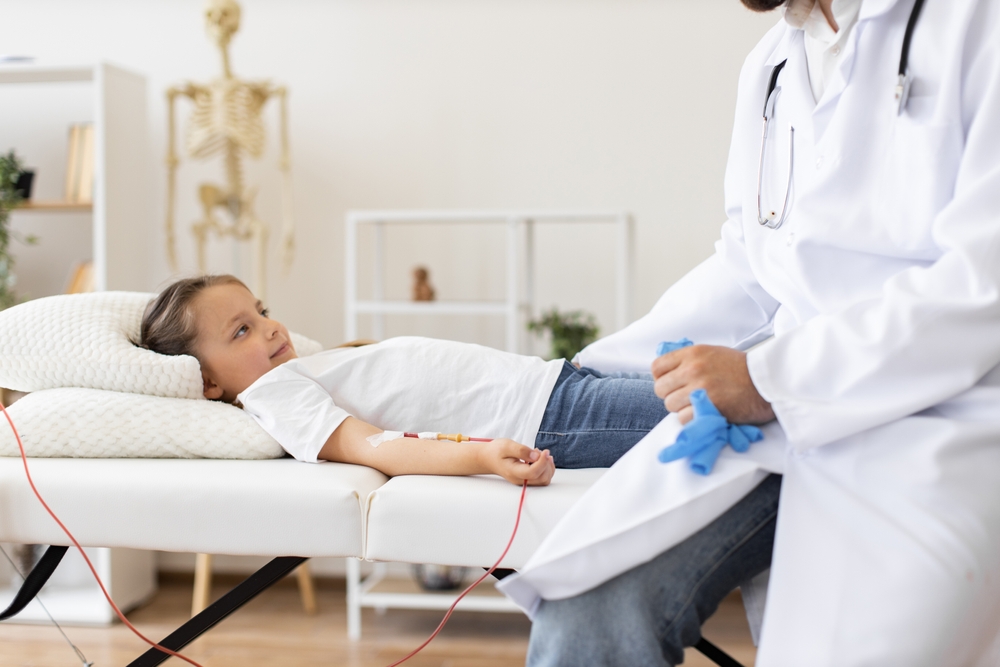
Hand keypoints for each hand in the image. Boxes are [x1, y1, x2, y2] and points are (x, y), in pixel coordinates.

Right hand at [480, 439, 553, 485]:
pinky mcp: (528, 479)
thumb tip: (536, 456)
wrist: (489, 458)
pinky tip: (541, 458)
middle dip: (546, 464)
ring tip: (540, 454)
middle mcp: (520, 480)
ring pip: (544, 479)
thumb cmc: (496, 451)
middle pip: (542, 478)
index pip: (533, 472)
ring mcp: (525, 481)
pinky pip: (543, 478)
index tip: (545, 451)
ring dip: (547, 466)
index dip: (542, 462)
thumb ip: (521, 450)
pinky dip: (546, 468)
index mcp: (513, 472)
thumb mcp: (507, 445)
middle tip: (540, 451)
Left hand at [651, 345, 773, 424]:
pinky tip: (705, 413)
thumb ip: (689, 360)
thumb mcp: (712, 353)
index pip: (657, 367)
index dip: (662, 378)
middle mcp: (693, 368)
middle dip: (671, 395)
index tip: (672, 384)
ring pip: (670, 405)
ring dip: (682, 408)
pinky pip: (683, 418)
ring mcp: (700, 388)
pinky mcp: (709, 406)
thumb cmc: (741, 368)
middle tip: (686, 397)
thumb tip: (668, 372)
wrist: (768, 380)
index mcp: (692, 353)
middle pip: (660, 388)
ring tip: (698, 405)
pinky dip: (692, 419)